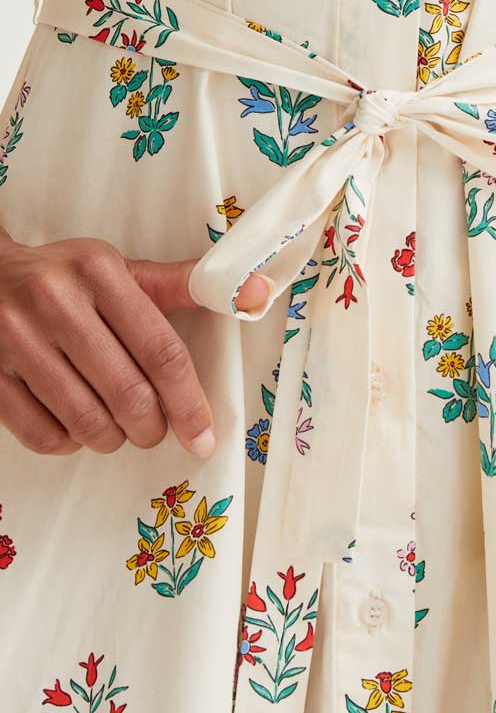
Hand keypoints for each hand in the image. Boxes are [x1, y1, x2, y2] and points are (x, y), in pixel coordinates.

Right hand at [0, 228, 269, 455]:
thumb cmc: (64, 277)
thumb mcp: (121, 270)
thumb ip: (184, 286)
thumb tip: (255, 292)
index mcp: (97, 271)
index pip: (161, 351)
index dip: (189, 403)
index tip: (203, 436)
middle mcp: (54, 302)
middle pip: (127, 394)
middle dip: (152, 427)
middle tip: (154, 429)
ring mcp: (14, 340)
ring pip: (86, 421)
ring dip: (112, 438)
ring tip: (117, 426)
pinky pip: (43, 434)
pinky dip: (69, 442)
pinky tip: (75, 425)